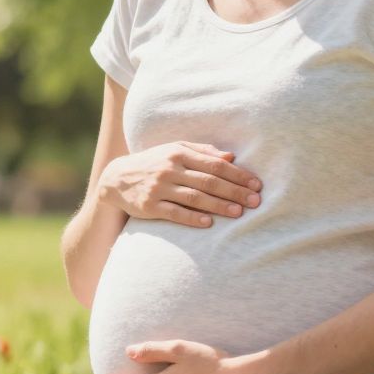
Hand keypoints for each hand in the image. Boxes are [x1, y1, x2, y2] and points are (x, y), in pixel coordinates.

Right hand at [96, 141, 261, 227]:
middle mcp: (169, 169)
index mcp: (179, 153)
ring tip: (238, 213)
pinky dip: (192, 218)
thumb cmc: (154, 162)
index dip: (238, 174)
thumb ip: (203, 151)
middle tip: (255, 202)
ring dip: (218, 206)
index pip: (215, 164)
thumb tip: (231, 157)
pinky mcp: (149, 206)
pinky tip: (208, 223)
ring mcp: (159, 188)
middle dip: (234, 191)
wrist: (117, 178)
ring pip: (194, 198)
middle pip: (209, 181)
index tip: (256, 185)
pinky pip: (174, 213)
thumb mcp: (174, 150)